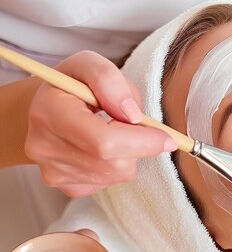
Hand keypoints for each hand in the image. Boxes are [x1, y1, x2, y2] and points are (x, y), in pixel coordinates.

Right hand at [25, 51, 176, 197]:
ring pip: (117, 174)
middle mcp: (45, 147)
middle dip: (138, 145)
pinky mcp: (66, 186)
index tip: (167, 138)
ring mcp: (54, 172)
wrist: (46, 109)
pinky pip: (110, 182)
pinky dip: (116, 166)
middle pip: (114, 162)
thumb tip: (134, 116)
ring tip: (111, 131)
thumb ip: (110, 80)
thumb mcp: (88, 65)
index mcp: (49, 112)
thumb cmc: (73, 85)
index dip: (143, 142)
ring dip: (128, 155)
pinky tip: (101, 148)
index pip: (104, 142)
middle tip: (134, 125)